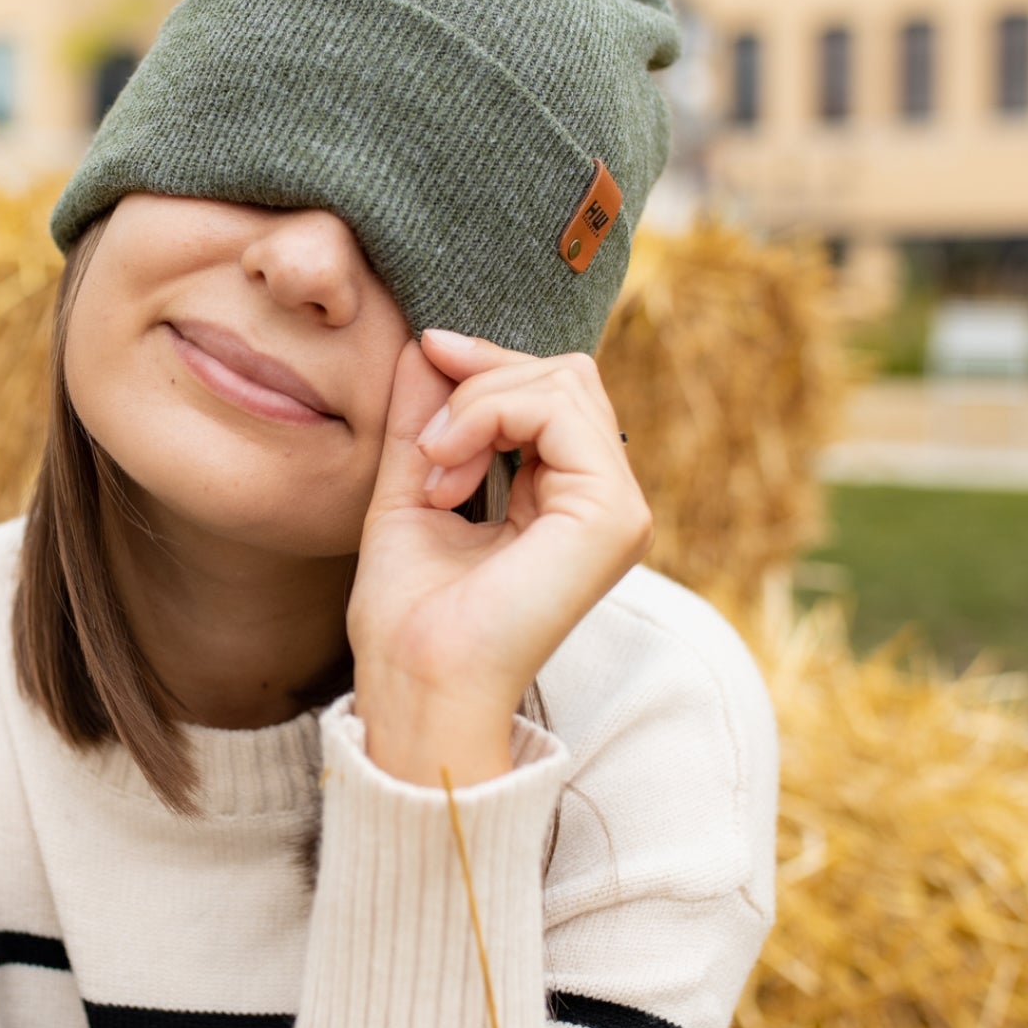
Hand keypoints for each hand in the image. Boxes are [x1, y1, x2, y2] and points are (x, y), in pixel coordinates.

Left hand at [347, 329, 652, 784]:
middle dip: (481, 383)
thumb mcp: (413, 489)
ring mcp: (618, 509)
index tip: (424, 355)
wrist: (415, 683)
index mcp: (568, 500)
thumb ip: (427, 420)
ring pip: (565, 380)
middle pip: (565, 373)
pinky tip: (447, 472)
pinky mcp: (612, 516)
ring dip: (477, 405)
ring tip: (434, 471)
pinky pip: (559, 409)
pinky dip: (490, 415)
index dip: (486, 363)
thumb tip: (428, 343)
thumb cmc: (410, 616)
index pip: (552, 389)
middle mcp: (604, 502)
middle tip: (426, 450)